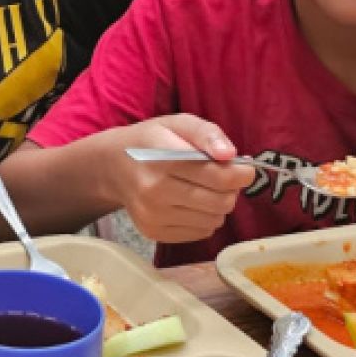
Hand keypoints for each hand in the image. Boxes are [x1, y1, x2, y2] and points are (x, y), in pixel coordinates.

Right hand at [100, 116, 252, 244]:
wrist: (112, 167)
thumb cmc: (151, 141)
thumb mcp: (177, 123)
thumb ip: (207, 133)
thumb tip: (230, 155)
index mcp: (163, 160)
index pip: (220, 177)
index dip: (242, 174)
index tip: (244, 168)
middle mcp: (155, 192)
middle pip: (221, 202)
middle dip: (231, 190)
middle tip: (221, 178)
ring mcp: (153, 216)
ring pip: (214, 220)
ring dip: (217, 205)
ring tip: (202, 189)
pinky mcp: (154, 232)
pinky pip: (200, 233)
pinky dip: (203, 218)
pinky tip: (189, 203)